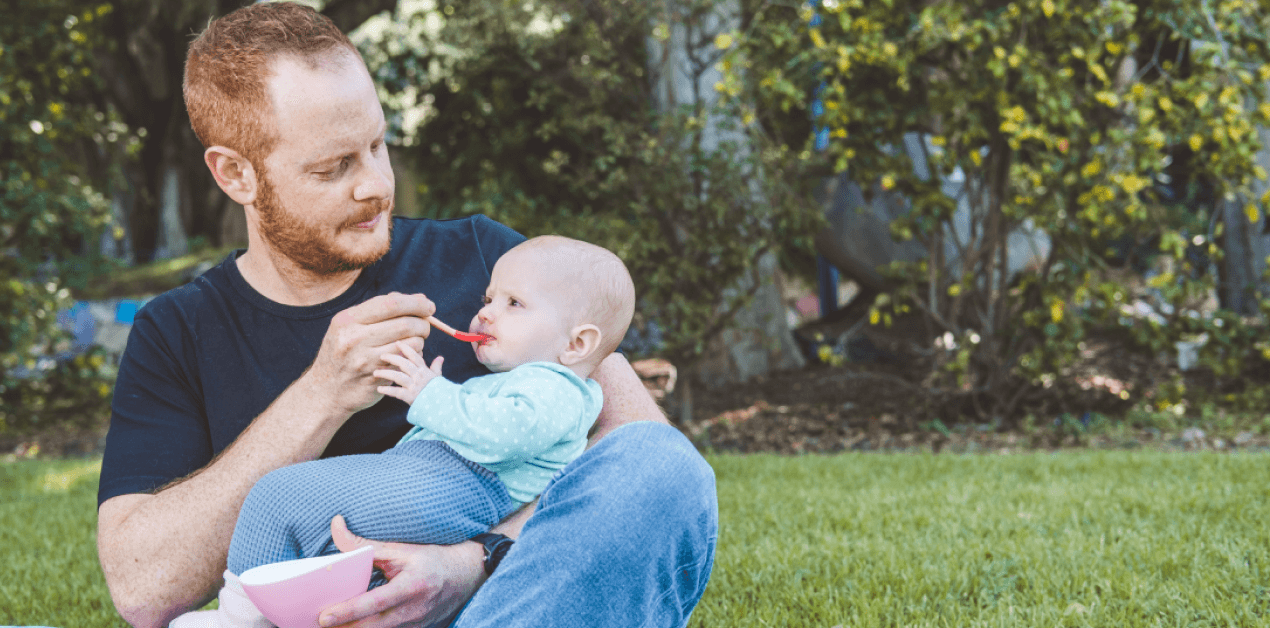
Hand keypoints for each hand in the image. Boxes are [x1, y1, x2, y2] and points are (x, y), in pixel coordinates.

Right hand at [306, 293, 435, 416]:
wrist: (325, 390)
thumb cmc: (343, 352)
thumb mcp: (349, 326)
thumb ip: (380, 309)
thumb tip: (419, 298)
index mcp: (348, 319)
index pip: (391, 304)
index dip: (415, 303)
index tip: (428, 306)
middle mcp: (354, 338)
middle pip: (405, 323)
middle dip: (423, 323)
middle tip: (426, 325)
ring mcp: (365, 360)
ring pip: (411, 343)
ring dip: (421, 339)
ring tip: (416, 340)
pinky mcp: (377, 377)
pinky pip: (408, 360)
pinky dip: (415, 355)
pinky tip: (408, 354)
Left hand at [318, 516, 484, 627]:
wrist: (467, 576)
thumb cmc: (432, 559)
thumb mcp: (401, 548)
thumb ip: (365, 544)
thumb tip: (336, 526)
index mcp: (412, 586)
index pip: (375, 603)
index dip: (349, 611)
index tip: (324, 617)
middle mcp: (414, 611)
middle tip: (316, 625)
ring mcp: (415, 626)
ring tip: (331, 626)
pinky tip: (351, 626)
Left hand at [375, 342, 443, 404]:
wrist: (442, 405)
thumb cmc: (439, 390)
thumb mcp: (438, 377)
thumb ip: (436, 367)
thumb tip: (440, 358)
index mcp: (424, 371)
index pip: (414, 356)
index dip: (406, 348)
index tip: (397, 343)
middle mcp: (418, 376)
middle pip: (403, 364)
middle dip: (392, 358)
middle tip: (382, 356)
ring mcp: (414, 386)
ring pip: (398, 376)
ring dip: (386, 373)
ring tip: (375, 372)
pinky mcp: (410, 396)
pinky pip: (397, 392)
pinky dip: (387, 390)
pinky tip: (379, 389)